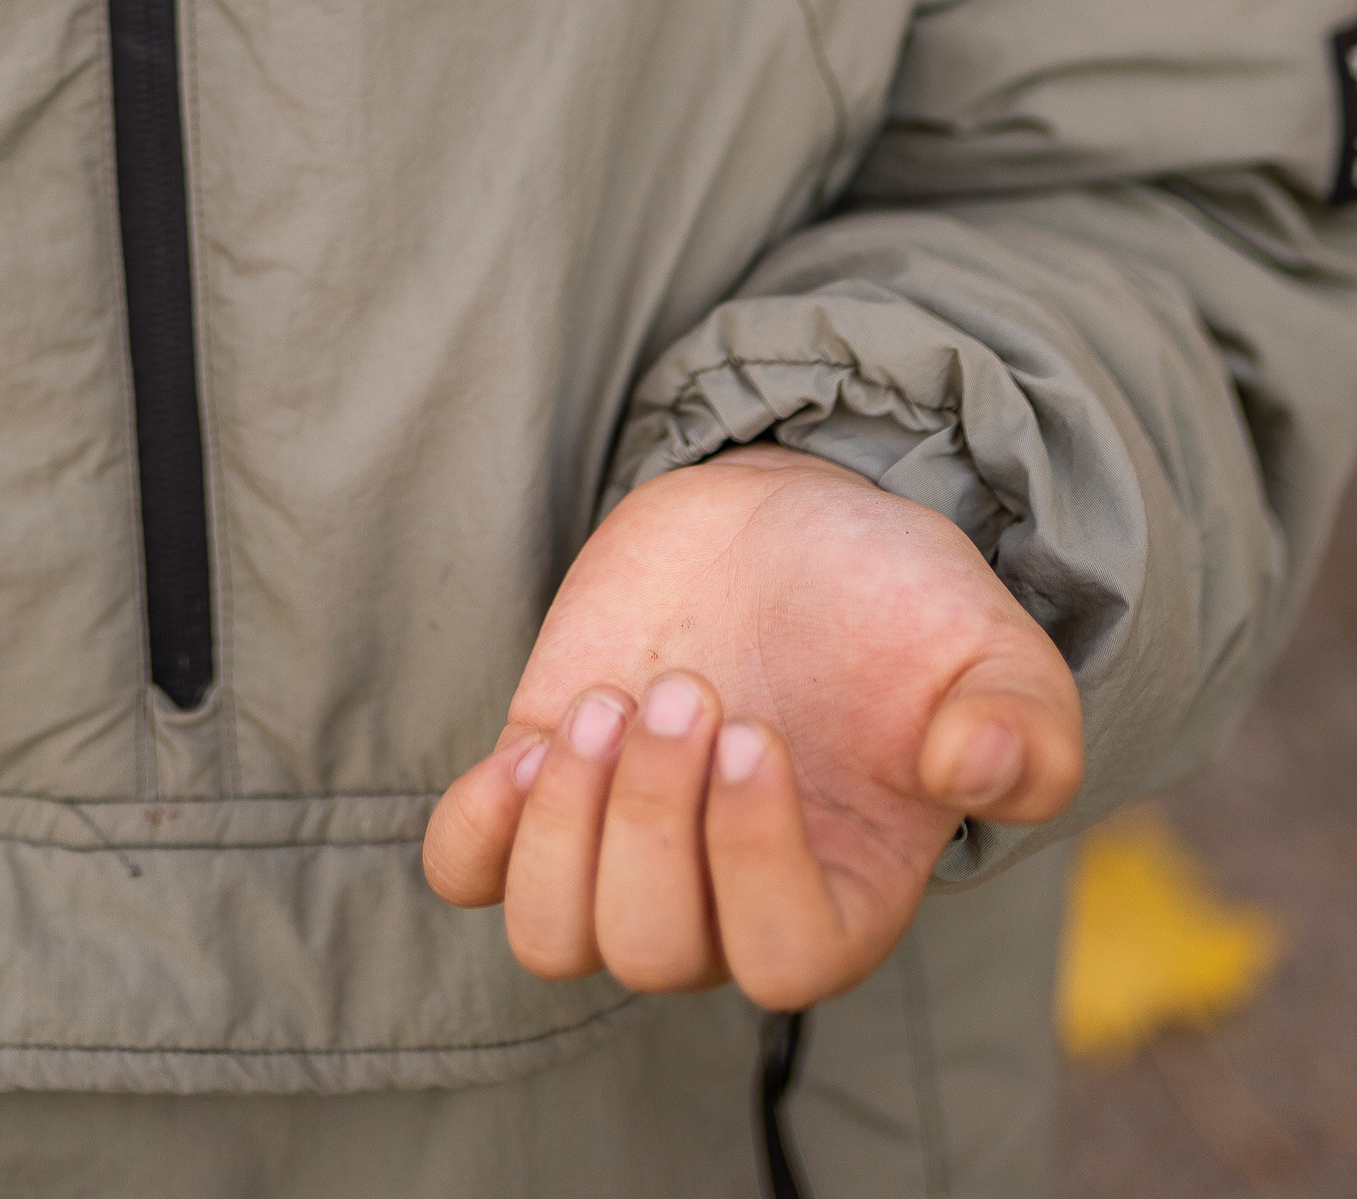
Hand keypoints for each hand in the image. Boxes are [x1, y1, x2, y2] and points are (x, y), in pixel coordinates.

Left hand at [424, 445, 1081, 1007]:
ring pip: (554, 935)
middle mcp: (725, 901)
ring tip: (608, 702)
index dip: (751, 859)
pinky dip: (482, 823)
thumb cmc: (902, 605)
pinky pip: (470, 869)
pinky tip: (536, 737)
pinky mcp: (549, 782)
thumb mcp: (995, 650)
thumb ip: (1020, 726)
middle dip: (653, 816)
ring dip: (565, 820)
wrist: (796, 527)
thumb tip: (978, 771)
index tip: (755, 730)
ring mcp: (625, 845)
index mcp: (841, 901)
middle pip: (652, 951)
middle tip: (685, 687)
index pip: (781, 963)